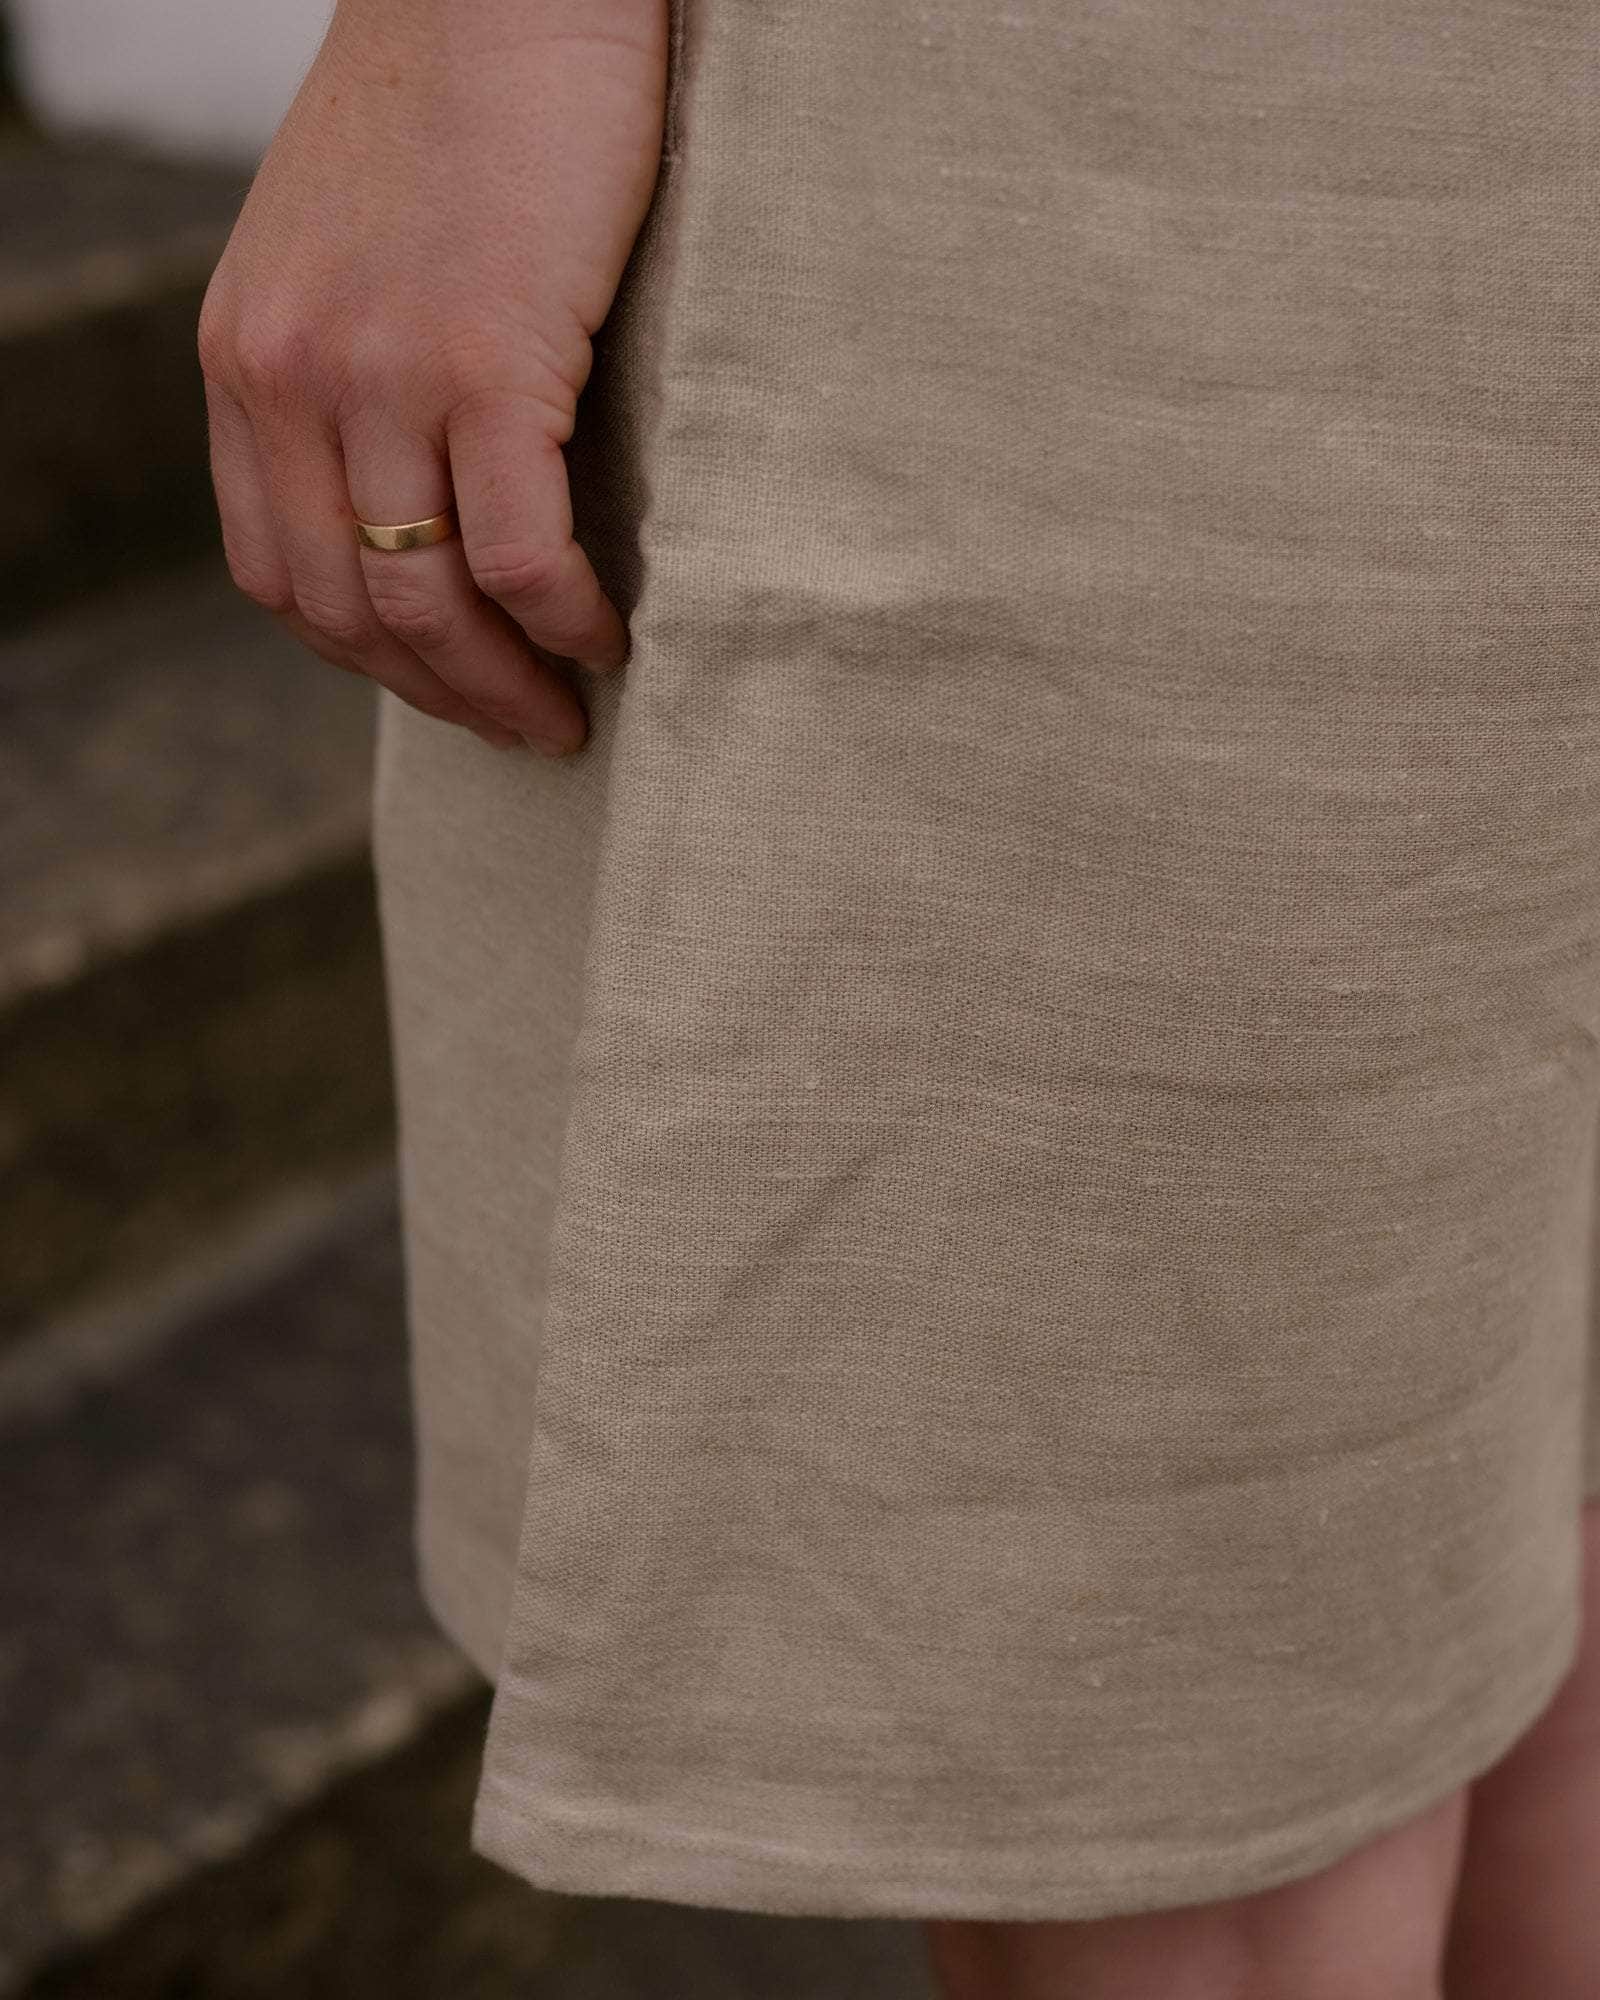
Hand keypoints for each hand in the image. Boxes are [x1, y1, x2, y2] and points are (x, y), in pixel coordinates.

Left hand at [198, 0, 668, 754]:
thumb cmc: (456, 110)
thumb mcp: (347, 254)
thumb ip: (349, 374)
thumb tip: (414, 498)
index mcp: (246, 358)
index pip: (277, 570)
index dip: (365, 656)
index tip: (441, 684)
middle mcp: (291, 378)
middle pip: (348, 608)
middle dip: (439, 696)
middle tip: (522, 729)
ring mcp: (381, 373)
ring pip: (426, 600)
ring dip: (501, 685)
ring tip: (567, 713)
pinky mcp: (484, 359)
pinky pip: (518, 552)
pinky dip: (563, 620)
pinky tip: (607, 636)